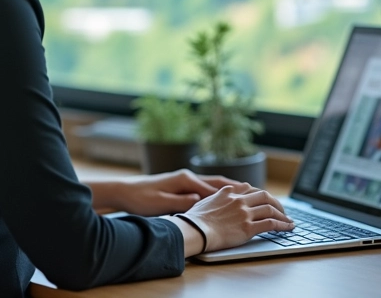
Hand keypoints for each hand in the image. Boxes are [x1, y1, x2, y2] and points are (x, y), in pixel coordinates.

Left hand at [89, 169, 251, 215]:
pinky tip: (224, 196)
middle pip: (217, 182)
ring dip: (228, 188)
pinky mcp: (181, 184)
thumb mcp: (161, 204)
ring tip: (246, 192)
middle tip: (255, 193)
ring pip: (212, 183)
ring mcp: (185, 179)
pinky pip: (205, 187)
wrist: (125, 191)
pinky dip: (217, 191)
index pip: (213, 188)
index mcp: (185, 179)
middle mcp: (187, 176)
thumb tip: (200, 201)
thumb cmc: (141, 198)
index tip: (248, 199)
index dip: (231, 195)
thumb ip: (182, 202)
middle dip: (236, 188)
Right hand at [168, 185, 293, 254]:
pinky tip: (287, 227)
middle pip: (264, 195)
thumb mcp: (205, 200)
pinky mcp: (248, 227)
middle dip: (276, 202)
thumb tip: (220, 196)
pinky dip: (282, 225)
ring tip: (288, 220)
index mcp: (228, 192)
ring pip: (270, 208)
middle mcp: (239, 200)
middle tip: (281, 209)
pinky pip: (271, 223)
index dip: (259, 195)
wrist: (195, 229)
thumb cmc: (195, 219)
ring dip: (282, 214)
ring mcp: (244, 213)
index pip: (249, 189)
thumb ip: (217, 197)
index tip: (264, 200)